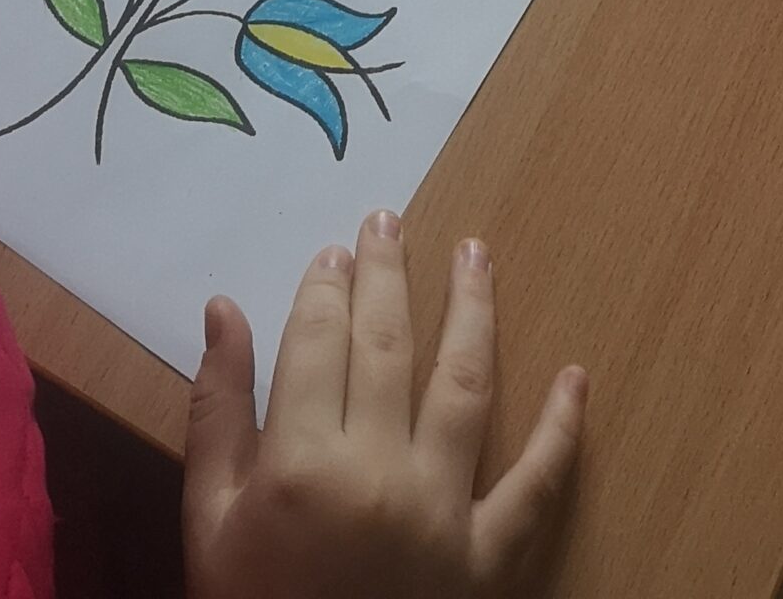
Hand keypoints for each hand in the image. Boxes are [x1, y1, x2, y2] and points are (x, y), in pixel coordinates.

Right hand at [183, 212, 587, 598]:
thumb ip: (217, 411)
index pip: (318, 341)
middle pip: (389, 346)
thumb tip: (223, 307)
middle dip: (388, 274)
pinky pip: (538, 484)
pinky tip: (575, 375)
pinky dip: (562, 428)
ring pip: (466, 385)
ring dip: (473, 310)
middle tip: (391, 220)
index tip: (334, 251)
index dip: (325, 287)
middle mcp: (377, 476)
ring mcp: (442, 515)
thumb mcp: (207, 523)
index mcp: (301, 465)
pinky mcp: (489, 561)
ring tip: (475, 254)